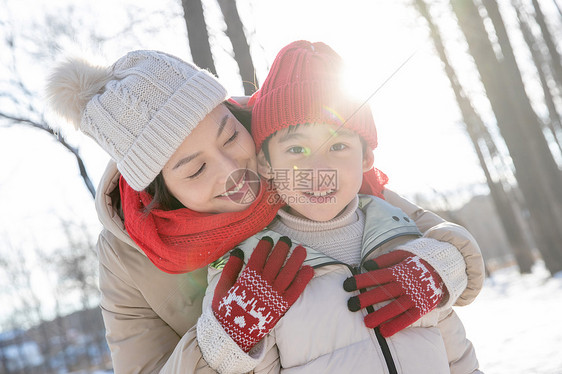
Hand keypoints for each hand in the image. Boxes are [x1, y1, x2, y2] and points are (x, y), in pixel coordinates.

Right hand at [213, 236, 313, 351]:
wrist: (232, 336)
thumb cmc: (225, 311)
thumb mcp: (221, 288)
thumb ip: (230, 269)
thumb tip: (238, 251)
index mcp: (247, 279)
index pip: (258, 257)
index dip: (264, 246)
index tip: (268, 239)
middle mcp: (262, 285)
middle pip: (276, 262)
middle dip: (282, 248)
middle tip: (286, 240)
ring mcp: (274, 295)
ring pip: (288, 273)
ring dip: (296, 260)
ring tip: (301, 250)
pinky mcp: (282, 306)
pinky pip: (295, 290)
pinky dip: (303, 280)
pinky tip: (309, 269)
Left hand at [343, 250, 443, 336]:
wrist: (444, 268)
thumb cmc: (417, 261)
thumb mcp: (402, 254)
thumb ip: (385, 259)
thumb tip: (367, 265)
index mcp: (398, 270)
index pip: (376, 276)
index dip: (361, 281)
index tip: (346, 285)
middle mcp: (405, 284)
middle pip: (383, 292)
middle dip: (367, 299)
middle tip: (351, 305)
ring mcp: (414, 296)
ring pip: (395, 307)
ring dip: (380, 315)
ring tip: (366, 323)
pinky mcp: (422, 307)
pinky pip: (409, 317)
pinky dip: (397, 325)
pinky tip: (385, 332)